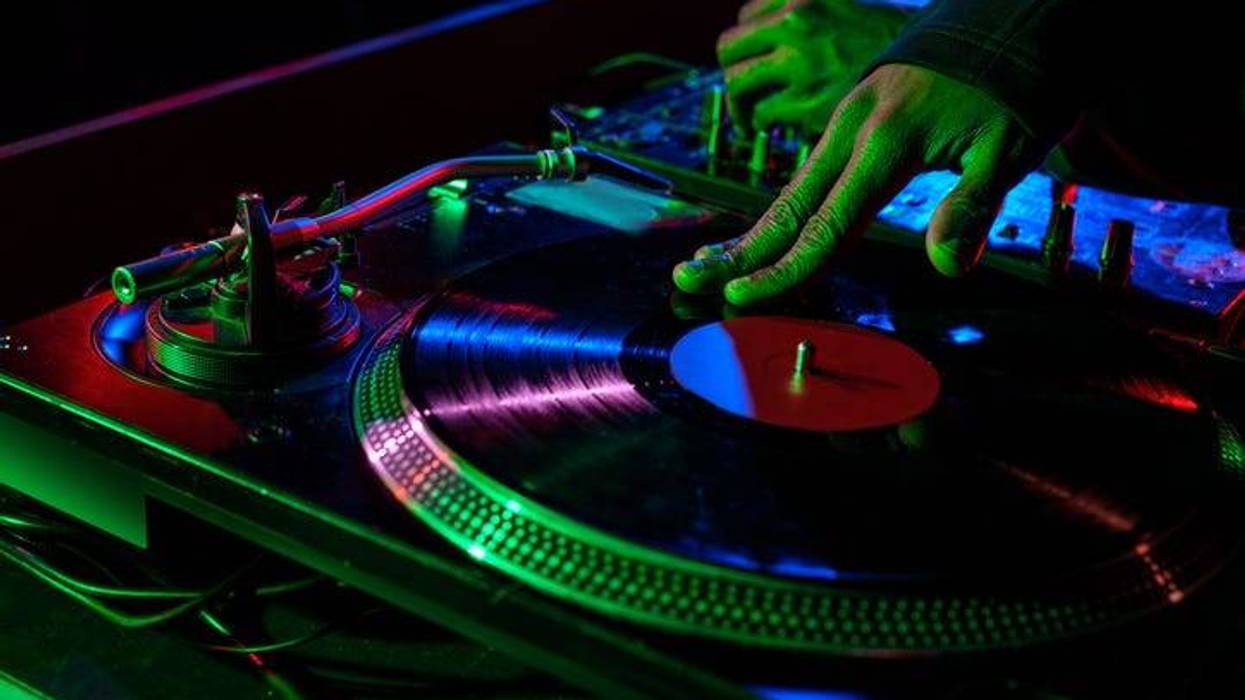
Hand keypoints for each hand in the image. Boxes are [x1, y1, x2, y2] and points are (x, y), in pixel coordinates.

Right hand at [674, 64, 1044, 305]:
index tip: (745, 298)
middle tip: (688, 278)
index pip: (828, 224)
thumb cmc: (1014, 85)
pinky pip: (808, 169)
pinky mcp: (852, 114)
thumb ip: (972, 206)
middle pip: (788, 205)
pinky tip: (761, 229)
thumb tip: (947, 266)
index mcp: (887, 142)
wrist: (1007, 17)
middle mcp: (854, 128)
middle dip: (738, 250)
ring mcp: (847, 118)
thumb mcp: (1010, 146)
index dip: (787, 269)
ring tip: (706, 262)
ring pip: (791, 187)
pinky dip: (780, 206)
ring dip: (750, 231)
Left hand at [718, 0, 907, 133]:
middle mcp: (797, 22)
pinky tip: (776, 126)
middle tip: (743, 95)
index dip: (748, 42)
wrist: (932, 68)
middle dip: (732, 73)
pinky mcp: (806, 101)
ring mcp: (800, 62)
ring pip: (738, 85)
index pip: (747, 16)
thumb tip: (766, 37)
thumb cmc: (885, 43)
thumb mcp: (840, 7)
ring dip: (739, 106)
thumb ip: (804, 17)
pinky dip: (762, 123)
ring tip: (751, 119)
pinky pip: (763, 114)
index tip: (754, 60)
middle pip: (729, 49)